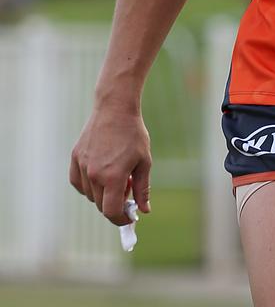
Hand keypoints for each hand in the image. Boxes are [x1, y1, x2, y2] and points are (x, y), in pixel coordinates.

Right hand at [70, 105, 151, 225]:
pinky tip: (100, 174)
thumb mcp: (144, 161)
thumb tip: (144, 210)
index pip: (111, 211)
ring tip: (116, 174)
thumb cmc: (133, 134)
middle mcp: (94, 175)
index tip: (129, 217)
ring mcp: (83, 166)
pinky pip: (78, 183)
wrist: (115, 109)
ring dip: (102, 193)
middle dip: (115, 203)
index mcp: (113, 177)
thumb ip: (143, 189)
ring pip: (89, 194)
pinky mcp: (75, 158)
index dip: (121, 219)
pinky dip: (88, 185)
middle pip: (101, 204)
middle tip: (128, 187)